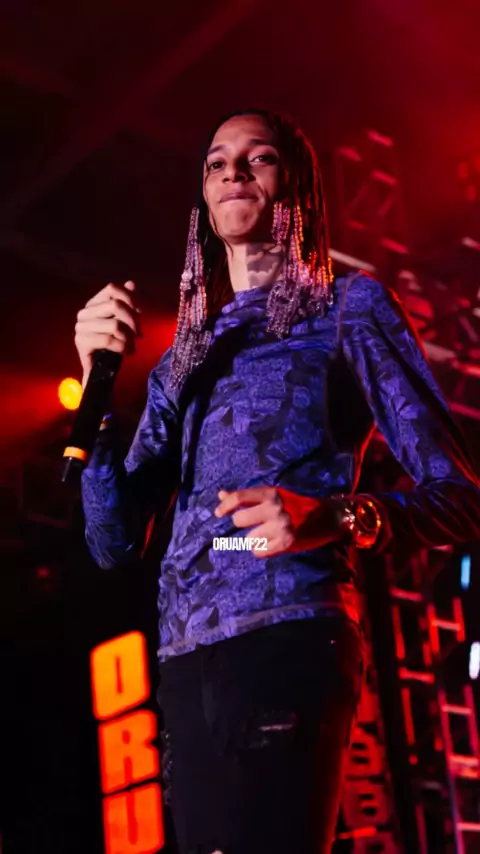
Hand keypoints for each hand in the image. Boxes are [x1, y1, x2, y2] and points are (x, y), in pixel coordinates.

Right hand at [74, 280, 141, 386]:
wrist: (102, 371)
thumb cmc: (114, 344)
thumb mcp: (124, 321)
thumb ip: (126, 302)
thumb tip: (131, 283)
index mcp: (93, 303)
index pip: (112, 289)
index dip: (130, 298)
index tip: (140, 312)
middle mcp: (84, 313)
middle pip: (115, 305)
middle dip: (133, 320)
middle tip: (138, 334)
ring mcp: (81, 327)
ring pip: (114, 324)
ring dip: (129, 337)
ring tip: (132, 346)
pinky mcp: (81, 342)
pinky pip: (109, 339)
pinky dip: (122, 347)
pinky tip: (127, 352)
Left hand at [214, 486, 339, 557]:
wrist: (328, 517)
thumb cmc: (296, 505)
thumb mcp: (274, 495)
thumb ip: (247, 497)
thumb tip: (220, 495)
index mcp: (270, 493)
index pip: (239, 497)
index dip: (225, 506)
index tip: (218, 514)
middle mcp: (274, 507)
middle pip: (239, 520)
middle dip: (245, 524)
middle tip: (257, 524)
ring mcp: (281, 525)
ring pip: (250, 539)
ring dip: (257, 539)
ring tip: (271, 534)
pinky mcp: (286, 542)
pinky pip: (259, 552)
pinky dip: (264, 550)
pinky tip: (275, 543)